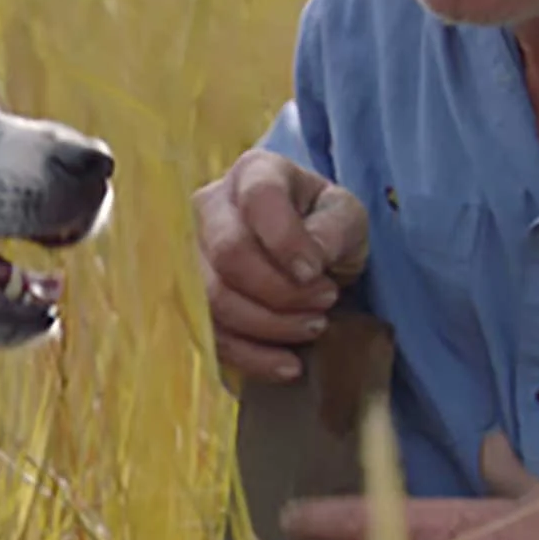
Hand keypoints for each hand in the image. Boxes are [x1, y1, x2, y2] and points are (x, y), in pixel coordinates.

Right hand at [192, 148, 369, 381]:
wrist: (302, 251)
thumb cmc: (323, 225)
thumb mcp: (346, 216)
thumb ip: (334, 229)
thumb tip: (307, 264)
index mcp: (255, 174)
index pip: (260, 199)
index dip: (287, 240)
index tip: (318, 273)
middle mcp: (210, 207)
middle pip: (229, 254)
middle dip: (282, 291)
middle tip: (325, 303)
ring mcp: (193, 253)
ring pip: (215, 299)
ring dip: (270, 325)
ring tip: (314, 328)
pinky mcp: (192, 299)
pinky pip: (211, 334)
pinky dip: (251, 357)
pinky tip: (288, 365)